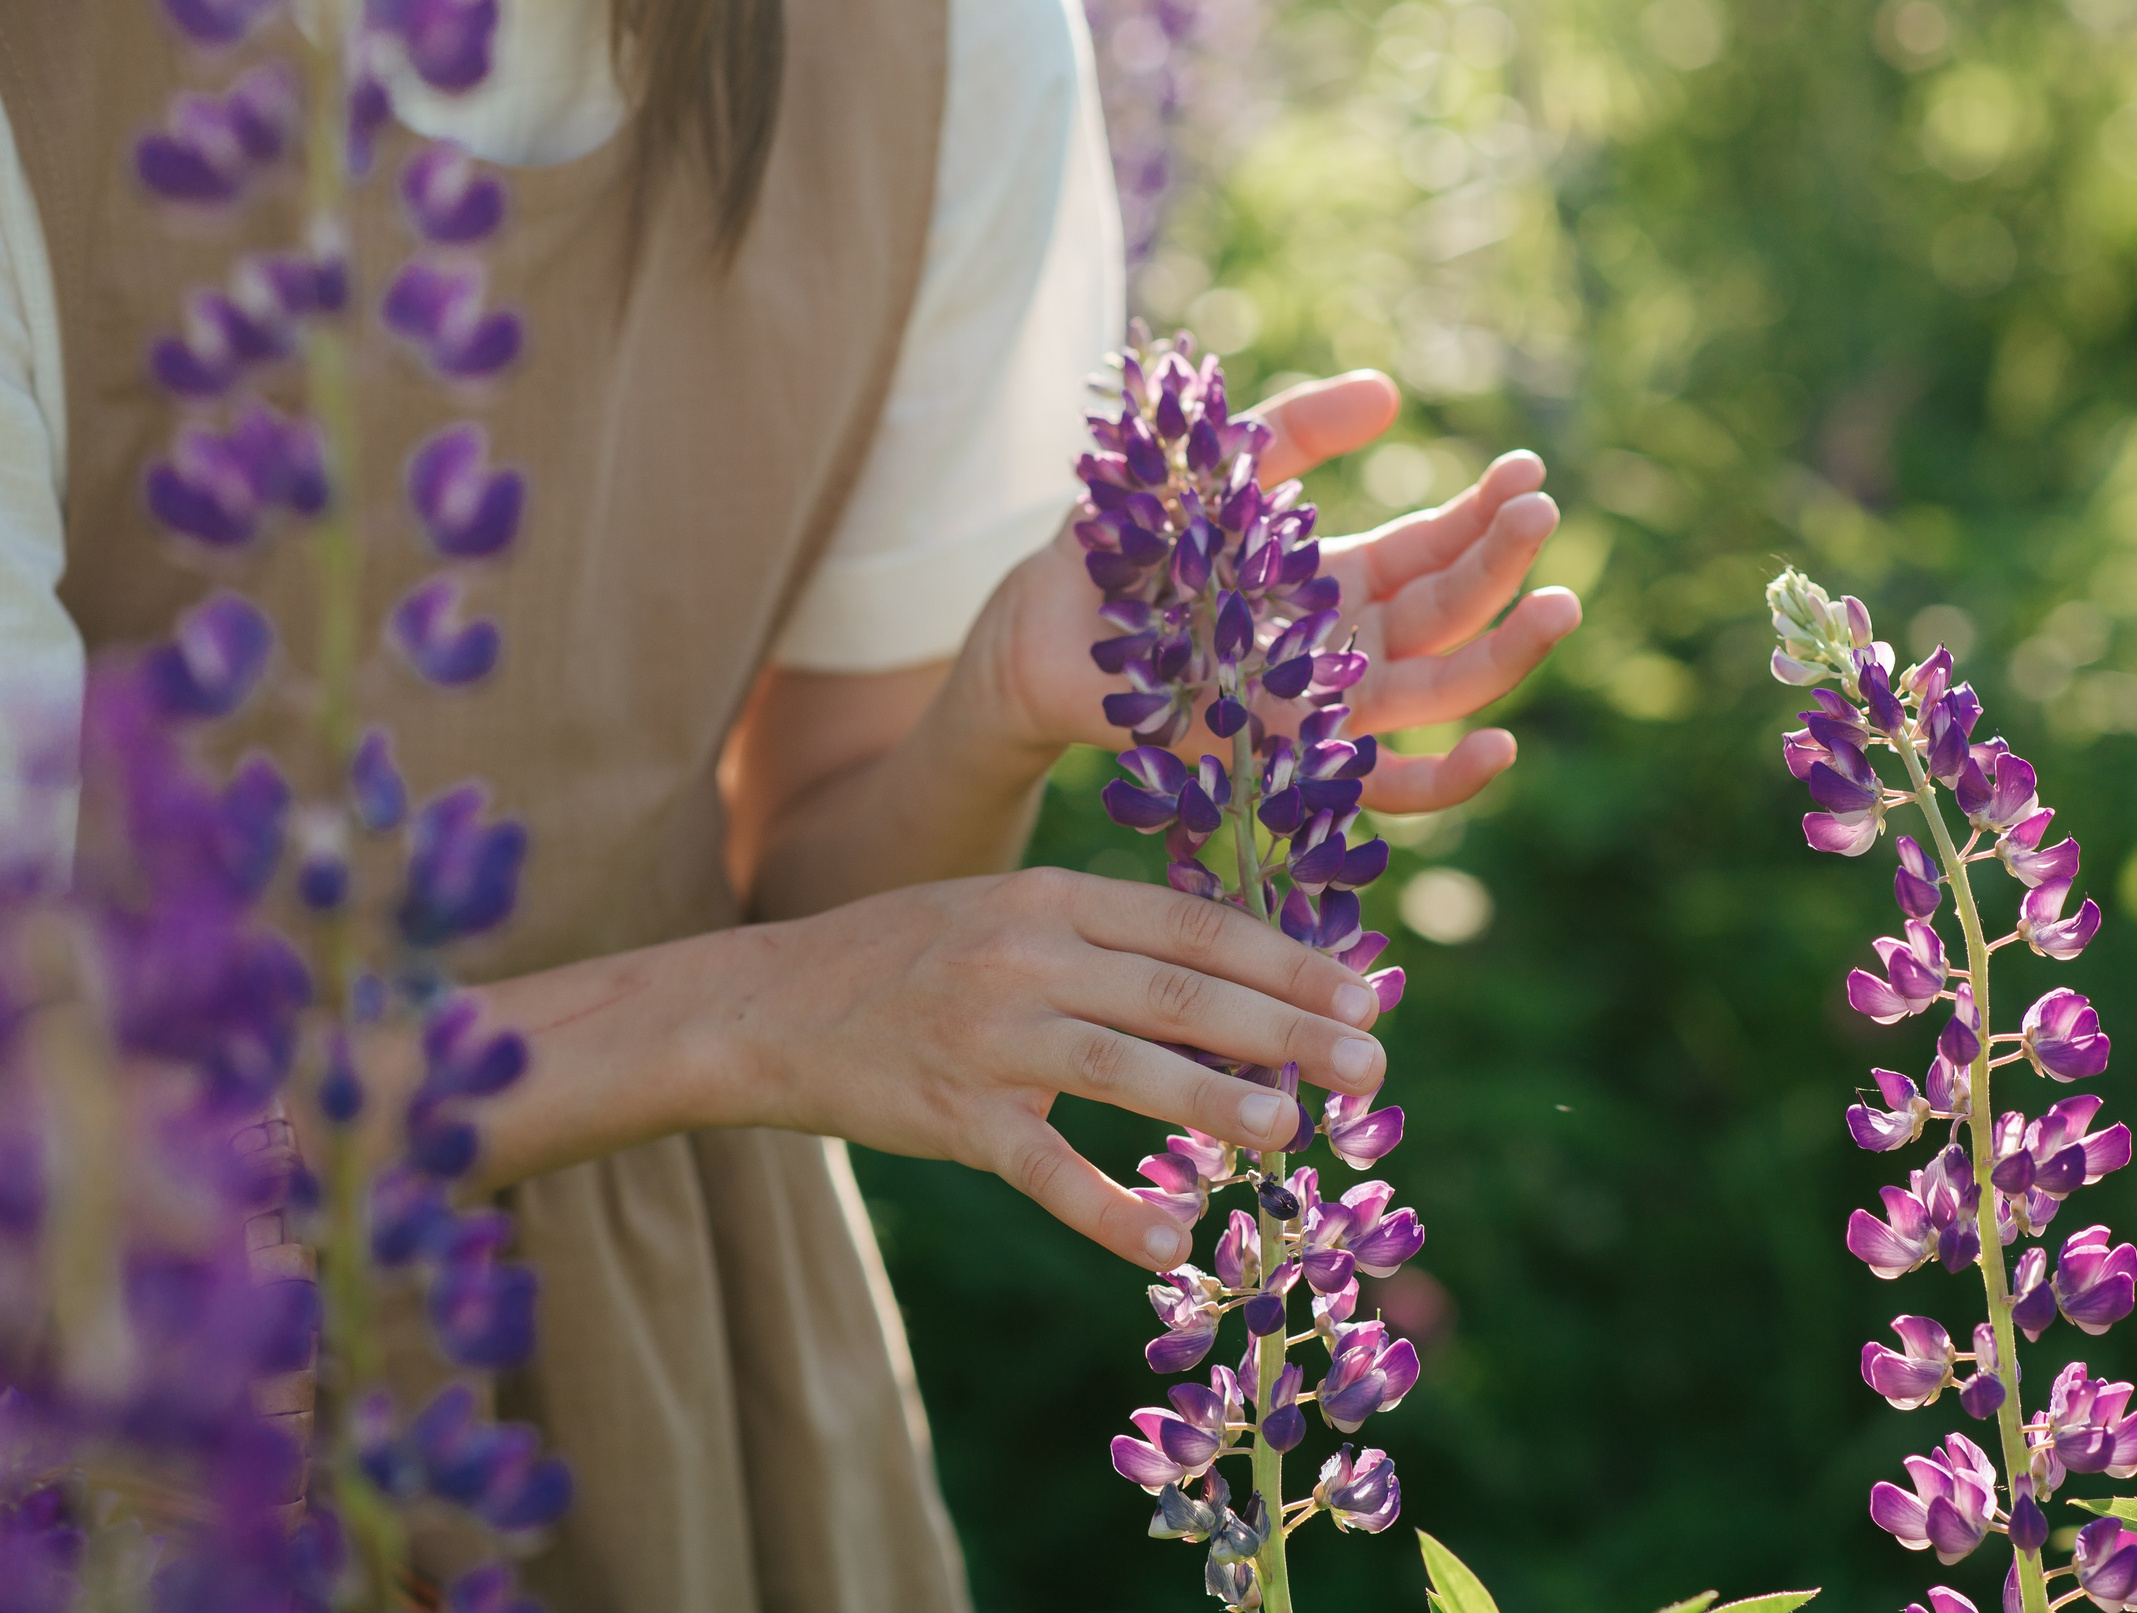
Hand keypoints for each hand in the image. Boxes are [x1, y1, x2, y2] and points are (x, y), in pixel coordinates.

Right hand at [735, 867, 1388, 1268]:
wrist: (767, 1005)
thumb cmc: (910, 958)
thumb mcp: (1008, 914)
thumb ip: (1107, 943)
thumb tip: (1239, 993)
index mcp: (1053, 896)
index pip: (1193, 923)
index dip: (1286, 958)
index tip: (1367, 991)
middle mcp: (1026, 954)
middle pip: (1177, 990)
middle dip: (1285, 1027)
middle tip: (1370, 1064)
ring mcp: (987, 1035)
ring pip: (1121, 1069)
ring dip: (1214, 1100)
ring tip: (1291, 1129)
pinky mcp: (950, 1114)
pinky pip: (1043, 1168)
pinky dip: (1109, 1209)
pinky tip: (1171, 1240)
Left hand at [974, 370, 1581, 814]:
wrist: (1036, 628)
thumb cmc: (1120, 548)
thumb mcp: (1213, 469)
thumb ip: (1294, 433)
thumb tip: (1389, 392)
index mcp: (1333, 581)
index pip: (1434, 554)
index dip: (1484, 516)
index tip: (1526, 473)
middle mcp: (1340, 649)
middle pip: (1450, 615)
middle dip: (1504, 566)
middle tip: (1539, 510)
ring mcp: (1320, 709)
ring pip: (1439, 693)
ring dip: (1505, 656)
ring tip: (1559, 607)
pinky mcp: (1286, 759)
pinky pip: (1385, 787)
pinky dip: (1446, 780)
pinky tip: (1497, 748)